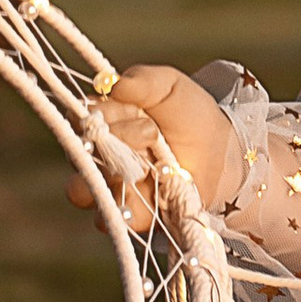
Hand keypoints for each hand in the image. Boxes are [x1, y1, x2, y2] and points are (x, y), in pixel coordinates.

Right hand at [65, 63, 243, 222]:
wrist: (221, 149)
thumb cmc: (188, 112)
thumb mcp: (169, 86)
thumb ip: (143, 81)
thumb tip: (115, 85)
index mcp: (103, 120)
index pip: (82, 118)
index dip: (102, 117)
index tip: (138, 114)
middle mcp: (99, 153)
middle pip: (78, 156)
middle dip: (107, 149)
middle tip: (149, 136)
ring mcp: (112, 185)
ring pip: (85, 190)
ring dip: (108, 181)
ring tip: (141, 172)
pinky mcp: (131, 212)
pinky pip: (111, 220)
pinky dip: (121, 212)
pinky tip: (141, 200)